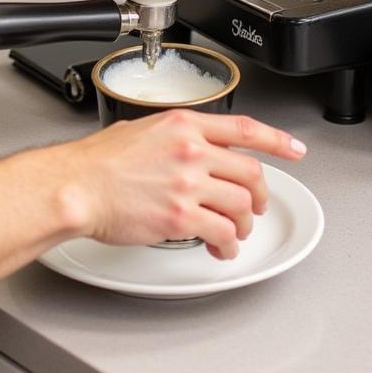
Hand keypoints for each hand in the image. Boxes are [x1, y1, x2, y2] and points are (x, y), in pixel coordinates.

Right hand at [54, 111, 305, 258]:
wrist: (77, 186)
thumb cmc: (97, 161)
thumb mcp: (141, 129)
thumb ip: (174, 136)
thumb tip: (189, 145)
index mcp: (183, 124)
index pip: (245, 129)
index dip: (277, 140)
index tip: (294, 149)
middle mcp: (192, 151)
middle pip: (250, 173)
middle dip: (260, 195)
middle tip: (255, 206)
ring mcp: (189, 184)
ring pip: (241, 206)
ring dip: (244, 224)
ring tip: (234, 232)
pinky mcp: (182, 216)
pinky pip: (222, 233)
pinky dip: (228, 245)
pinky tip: (222, 248)